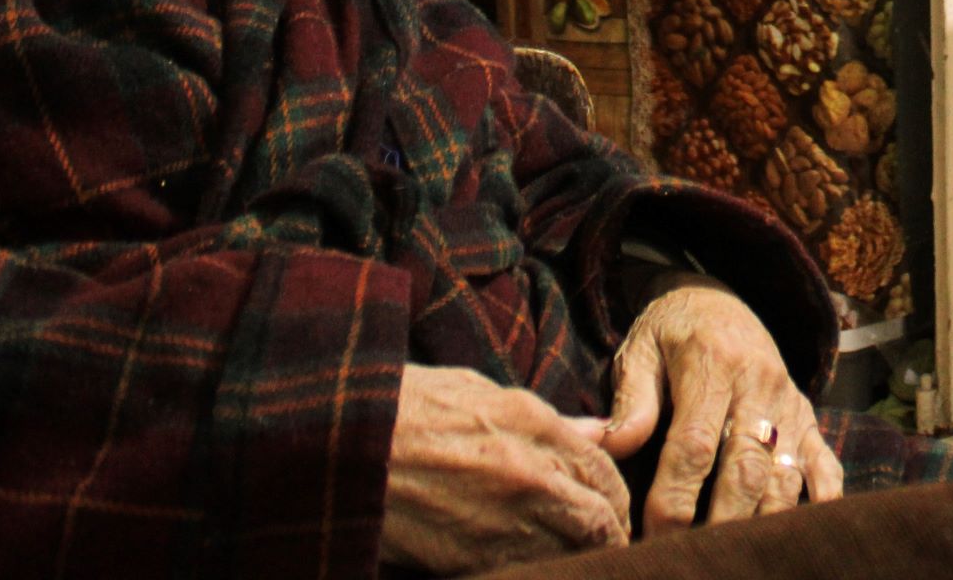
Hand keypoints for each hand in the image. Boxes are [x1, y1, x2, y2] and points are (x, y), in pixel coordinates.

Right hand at [376, 362, 631, 572]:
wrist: (339, 446)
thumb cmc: (400, 407)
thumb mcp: (475, 390)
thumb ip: (544, 417)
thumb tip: (596, 431)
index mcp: (531, 423)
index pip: (603, 467)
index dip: (614, 493)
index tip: (611, 507)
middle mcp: (529, 474)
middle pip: (600, 519)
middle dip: (608, 533)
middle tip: (603, 542)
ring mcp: (503, 522)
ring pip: (571, 553)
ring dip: (576, 557)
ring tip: (572, 558)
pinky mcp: (472, 560)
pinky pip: (527, 571)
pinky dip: (536, 569)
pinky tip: (531, 565)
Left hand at [604, 275, 841, 532]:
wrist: (718, 297)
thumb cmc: (670, 333)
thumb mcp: (640, 351)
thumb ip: (631, 401)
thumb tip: (608, 447)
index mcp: (713, 364)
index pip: (695, 444)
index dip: (675, 496)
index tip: (656, 534)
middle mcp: (759, 383)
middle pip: (746, 466)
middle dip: (723, 521)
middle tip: (700, 556)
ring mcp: (790, 401)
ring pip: (786, 473)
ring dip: (766, 520)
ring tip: (742, 554)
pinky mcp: (807, 415)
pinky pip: (825, 462)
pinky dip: (823, 499)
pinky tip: (805, 531)